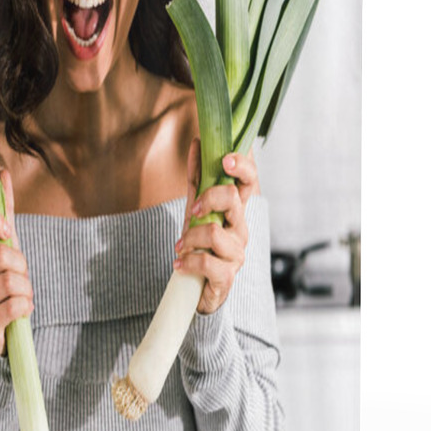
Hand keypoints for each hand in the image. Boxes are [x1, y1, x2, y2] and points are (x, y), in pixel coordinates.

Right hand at [0, 169, 33, 356]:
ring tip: (20, 295)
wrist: (7, 323)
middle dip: (22, 266)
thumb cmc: (6, 279)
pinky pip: (15, 308)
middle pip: (4, 255)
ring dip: (27, 290)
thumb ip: (4, 209)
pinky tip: (21, 310)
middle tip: (20, 276)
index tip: (9, 230)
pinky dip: (25, 308)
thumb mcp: (9, 243)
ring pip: (12, 283)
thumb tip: (1, 171)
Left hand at [174, 139, 260, 314]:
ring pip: (213, 231)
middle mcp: (241, 228)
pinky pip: (206, 261)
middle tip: (193, 211)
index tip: (224, 158)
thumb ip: (198, 179)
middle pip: (233, 198)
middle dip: (209, 198)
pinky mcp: (228, 275)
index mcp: (236, 210)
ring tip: (180, 247)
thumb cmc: (200, 246)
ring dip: (189, 238)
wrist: (196, 288)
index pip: (250, 180)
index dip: (242, 165)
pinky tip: (179, 264)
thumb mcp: (196, 209)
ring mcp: (237, 252)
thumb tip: (197, 143)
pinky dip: (187, 261)